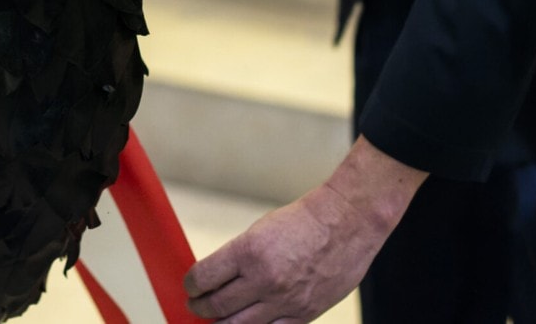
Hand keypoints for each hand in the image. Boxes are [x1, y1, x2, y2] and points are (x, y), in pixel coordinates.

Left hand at [184, 138, 425, 321]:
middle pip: (216, 308)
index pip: (203, 279)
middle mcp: (264, 278)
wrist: (346, 223)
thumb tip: (213, 280)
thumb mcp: (258, 231)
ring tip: (216, 319)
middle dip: (200, 308)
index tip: (190, 287)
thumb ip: (237, 260)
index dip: (190, 286)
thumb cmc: (303, 222)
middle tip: (197, 306)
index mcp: (249, 252)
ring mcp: (285, 300)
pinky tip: (247, 323)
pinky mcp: (304, 314)